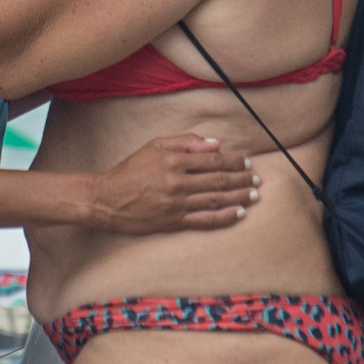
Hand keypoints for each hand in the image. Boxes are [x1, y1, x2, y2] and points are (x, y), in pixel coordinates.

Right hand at [87, 135, 261, 233]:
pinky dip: (224, 217)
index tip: (247, 162)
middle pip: (219, 180)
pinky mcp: (173, 222)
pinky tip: (239, 213)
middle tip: (256, 179)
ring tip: (254, 194)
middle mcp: (178, 182)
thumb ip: (186, 142)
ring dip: (239, 197)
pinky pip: (205, 220)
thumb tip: (216, 143)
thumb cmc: (131, 170)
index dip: (234, 161)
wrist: (107, 199)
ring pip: (216, 200)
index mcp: (174, 161)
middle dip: (242, 179)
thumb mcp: (155, 145)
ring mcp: (177, 204)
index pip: (214, 160)